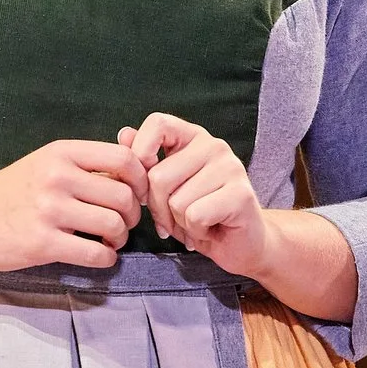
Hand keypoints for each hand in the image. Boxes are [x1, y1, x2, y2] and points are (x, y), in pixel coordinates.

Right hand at [0, 138, 149, 271]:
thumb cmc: (9, 192)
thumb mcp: (44, 164)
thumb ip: (84, 165)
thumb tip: (135, 170)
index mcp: (61, 153)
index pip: (123, 159)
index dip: (141, 180)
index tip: (138, 195)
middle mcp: (56, 177)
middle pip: (124, 196)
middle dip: (132, 215)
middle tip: (122, 224)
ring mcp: (48, 210)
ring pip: (114, 226)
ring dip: (120, 238)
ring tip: (109, 241)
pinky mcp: (42, 243)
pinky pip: (96, 254)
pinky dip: (107, 258)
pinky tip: (98, 256)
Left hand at [129, 113, 268, 275]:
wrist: (240, 244)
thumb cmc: (198, 215)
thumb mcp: (164, 189)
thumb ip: (144, 161)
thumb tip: (124, 135)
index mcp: (192, 137)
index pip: (157, 123)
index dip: (140, 154)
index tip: (145, 184)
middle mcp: (213, 145)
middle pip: (158, 176)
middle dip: (158, 208)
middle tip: (175, 218)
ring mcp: (230, 167)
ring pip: (176, 201)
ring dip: (179, 223)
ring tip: (197, 223)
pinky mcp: (242, 194)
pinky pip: (195, 216)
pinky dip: (196, 231)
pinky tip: (209, 230)